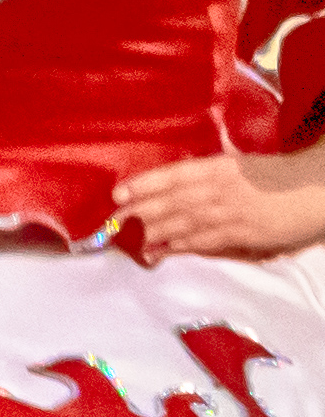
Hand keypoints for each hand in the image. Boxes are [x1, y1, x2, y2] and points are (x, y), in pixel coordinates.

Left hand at [114, 146, 324, 259]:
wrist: (318, 188)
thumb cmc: (279, 176)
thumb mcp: (243, 166)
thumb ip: (211, 174)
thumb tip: (179, 184)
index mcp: (220, 166)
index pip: (173, 175)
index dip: (143, 185)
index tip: (117, 194)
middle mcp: (220, 187)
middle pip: (170, 201)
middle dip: (139, 213)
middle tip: (112, 224)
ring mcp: (230, 212)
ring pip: (182, 223)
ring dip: (154, 234)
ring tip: (133, 243)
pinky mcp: (242, 234)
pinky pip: (204, 241)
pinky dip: (180, 245)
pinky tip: (162, 251)